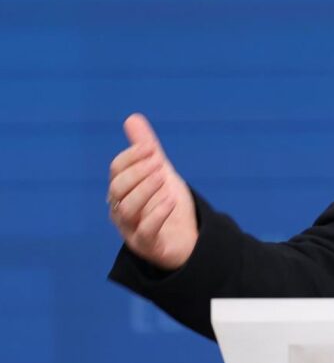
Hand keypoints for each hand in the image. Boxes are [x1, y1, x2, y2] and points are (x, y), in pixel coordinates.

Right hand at [107, 113, 197, 270]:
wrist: (188, 238)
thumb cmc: (167, 204)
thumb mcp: (160, 172)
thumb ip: (146, 150)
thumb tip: (132, 118)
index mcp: (122, 191)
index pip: (116, 171)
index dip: (132, 157)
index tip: (151, 147)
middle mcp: (121, 210)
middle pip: (117, 189)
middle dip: (137, 172)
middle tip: (158, 161)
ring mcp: (132, 229)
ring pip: (127, 209)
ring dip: (145, 190)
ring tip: (163, 178)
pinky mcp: (147, 245)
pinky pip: (146, 230)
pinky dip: (157, 214)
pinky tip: (170, 200)